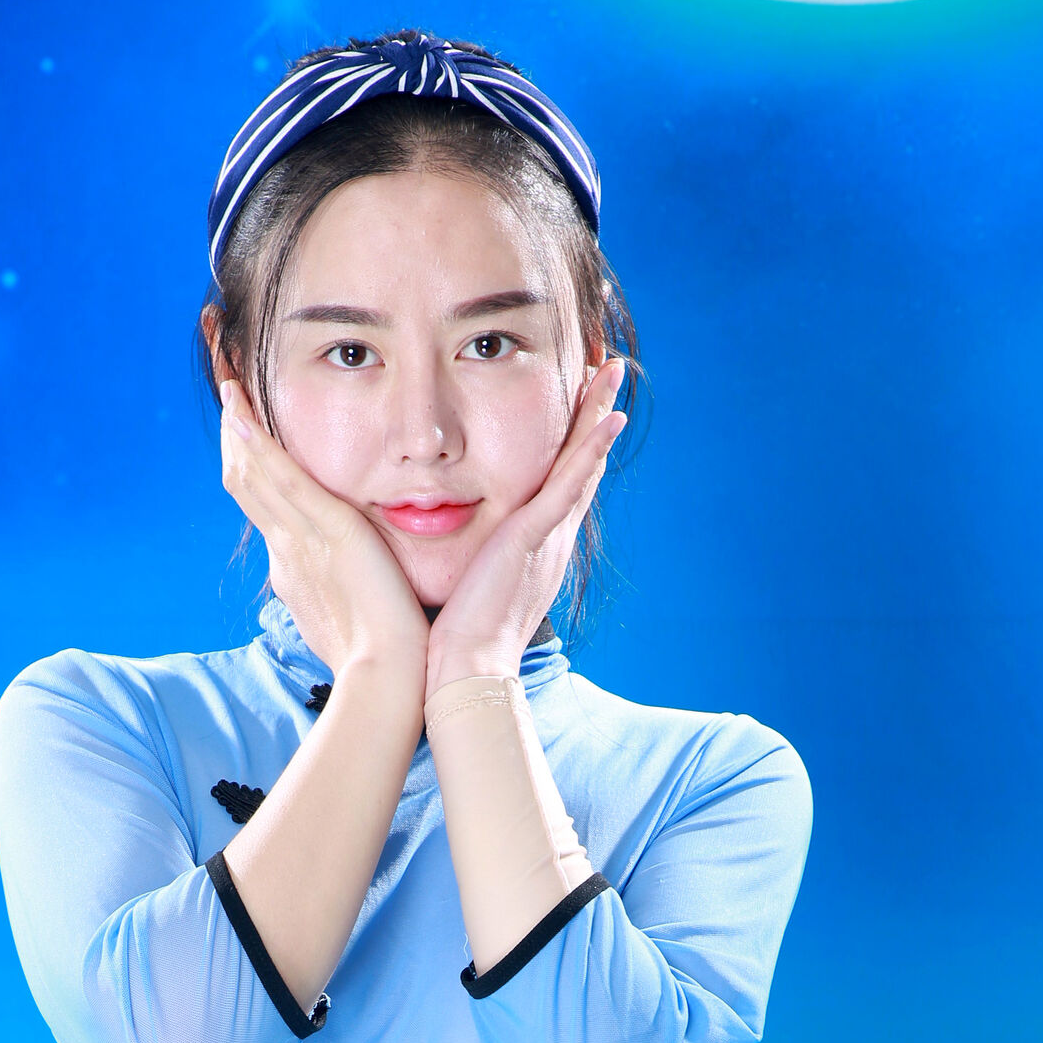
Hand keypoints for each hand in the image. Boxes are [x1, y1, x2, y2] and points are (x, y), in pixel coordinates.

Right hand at [219, 380, 429, 692]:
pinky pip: (282, 479)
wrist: (386, 677)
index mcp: (294, 567)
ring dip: (238, 427)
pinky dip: (259, 444)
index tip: (243, 435)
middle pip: (247, 483)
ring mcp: (299, 541)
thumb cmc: (382, 658)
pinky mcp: (326, 533)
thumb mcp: (354, 618)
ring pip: (255, 474)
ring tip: (230, 385)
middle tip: (227, 393)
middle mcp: (286, 550)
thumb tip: (345, 587)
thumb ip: (347, 592)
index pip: (264, 506)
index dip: (250, 467)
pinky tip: (242, 412)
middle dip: (234, 436)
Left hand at [425, 359, 627, 694]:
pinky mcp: (535, 539)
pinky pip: (570, 485)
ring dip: (598, 414)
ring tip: (612, 369)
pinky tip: (608, 417)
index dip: (570, 442)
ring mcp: (546, 538)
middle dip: (592, 416)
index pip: (555, 483)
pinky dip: (590, 450)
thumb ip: (460, 558)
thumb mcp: (461, 585)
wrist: (464, 673)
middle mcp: (548, 539)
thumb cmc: (452, 641)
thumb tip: (429, 539)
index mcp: (531, 548)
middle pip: (578, 465)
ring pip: (580, 464)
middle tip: (606, 370)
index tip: (576, 403)